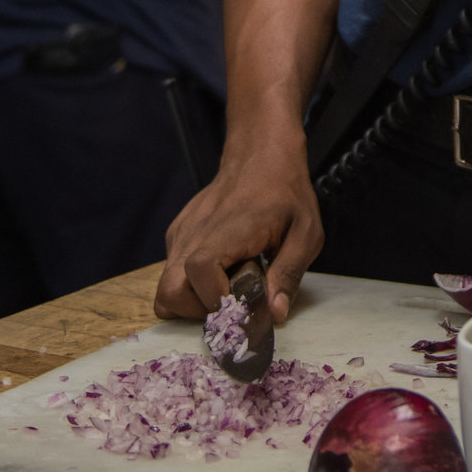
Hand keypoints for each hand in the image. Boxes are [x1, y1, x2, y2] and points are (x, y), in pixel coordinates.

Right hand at [155, 138, 323, 323]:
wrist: (260, 156)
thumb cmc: (286, 193)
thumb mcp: (305, 233)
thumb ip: (289, 274)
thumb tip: (275, 315)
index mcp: (225, 231)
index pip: (199, 275)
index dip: (218, 300)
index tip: (244, 303)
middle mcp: (193, 234)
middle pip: (169, 294)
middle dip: (199, 312)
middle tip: (232, 303)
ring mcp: (180, 234)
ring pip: (166, 290)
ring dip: (194, 301)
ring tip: (228, 286)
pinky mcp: (177, 235)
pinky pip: (172, 274)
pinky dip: (192, 284)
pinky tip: (223, 269)